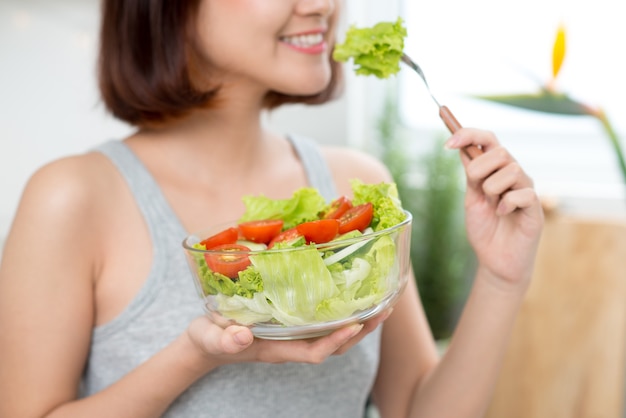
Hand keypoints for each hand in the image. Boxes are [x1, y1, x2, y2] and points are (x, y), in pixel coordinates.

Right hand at [186, 309, 390, 366]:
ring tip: (380, 301)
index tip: (354, 324)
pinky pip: (322, 320)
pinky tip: (349, 293)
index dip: (335, 340)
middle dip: (360, 330)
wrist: (207, 340)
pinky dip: (339, 310)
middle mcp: (290, 343)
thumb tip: (241, 337)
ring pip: (332, 333)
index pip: (313, 351)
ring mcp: (292, 335)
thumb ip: (224, 340)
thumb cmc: (208, 339)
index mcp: (276, 348)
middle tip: (384, 309)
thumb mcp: (210, 337)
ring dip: (357, 320)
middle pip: (333, 344)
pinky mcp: (290, 323)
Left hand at [446, 128, 543, 286]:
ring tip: (492, 206)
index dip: (469, 134)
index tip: (447, 144)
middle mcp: (514, 175)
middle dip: (480, 168)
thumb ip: (471, 175)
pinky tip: (502, 214)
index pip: (488, 139)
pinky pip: (523, 193)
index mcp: (496, 170)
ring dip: (493, 188)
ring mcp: (526, 190)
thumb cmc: (484, 229)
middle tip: (476, 189)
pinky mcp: (535, 208)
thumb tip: (462, 146)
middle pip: (500, 151)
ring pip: (512, 169)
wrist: (494, 260)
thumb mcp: (471, 198)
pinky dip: (506, 204)